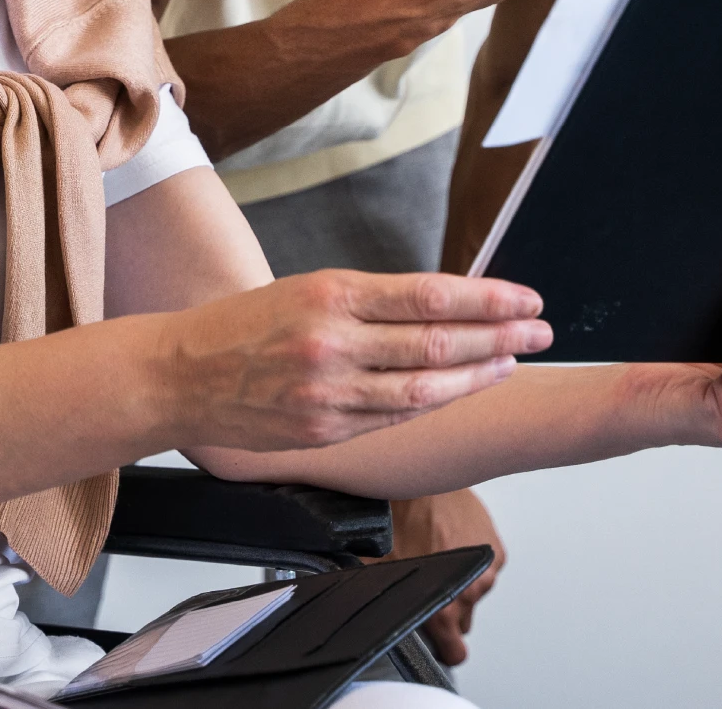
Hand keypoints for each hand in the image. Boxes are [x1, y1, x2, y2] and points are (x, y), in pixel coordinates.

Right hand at [165, 270, 552, 451]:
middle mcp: (333, 342)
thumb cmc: (242, 326)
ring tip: (514, 361)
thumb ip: (370, 302)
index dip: (487, 299)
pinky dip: (436, 402)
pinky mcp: (325, 431)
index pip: (429, 294)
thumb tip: (443, 304)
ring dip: (480, 375)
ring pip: (426, 386)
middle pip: (438, 341)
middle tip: (542, 329)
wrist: (178, 375)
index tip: (525, 297)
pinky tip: (462, 390)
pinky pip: (396, 416)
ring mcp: (330, 393)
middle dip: (501, 336)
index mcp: (330, 294)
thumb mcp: (306, 290)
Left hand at [373, 489, 505, 665]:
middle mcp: (471, 593)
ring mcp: (487, 570)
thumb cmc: (396, 518)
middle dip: (447, 609)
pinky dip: (472, 557)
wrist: (416, 476)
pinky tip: (449, 538)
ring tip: (436, 551)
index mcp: (445, 608)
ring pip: (474, 591)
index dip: (443, 648)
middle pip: (462, 620)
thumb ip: (385, 601)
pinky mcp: (496, 549)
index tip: (437, 642)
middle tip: (427, 582)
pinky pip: (485, 566)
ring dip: (460, 579)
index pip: (455, 653)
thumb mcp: (378, 568)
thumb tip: (368, 616)